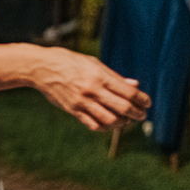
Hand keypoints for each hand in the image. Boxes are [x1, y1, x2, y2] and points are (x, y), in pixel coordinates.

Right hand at [28, 47, 149, 131]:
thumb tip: (135, 85)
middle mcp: (92, 90)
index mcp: (100, 75)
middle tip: (142, 115)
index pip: (129, 92)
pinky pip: (93, 124)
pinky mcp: (73, 110)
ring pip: (110, 120)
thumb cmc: (69, 62)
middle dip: (137, 113)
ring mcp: (82, 101)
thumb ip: (114, 77)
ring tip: (127, 120)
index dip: (142, 99)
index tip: (147, 103)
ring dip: (123, 123)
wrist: (42, 67)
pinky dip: (105, 127)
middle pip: (123, 107)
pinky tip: (110, 123)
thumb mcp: (93, 64)